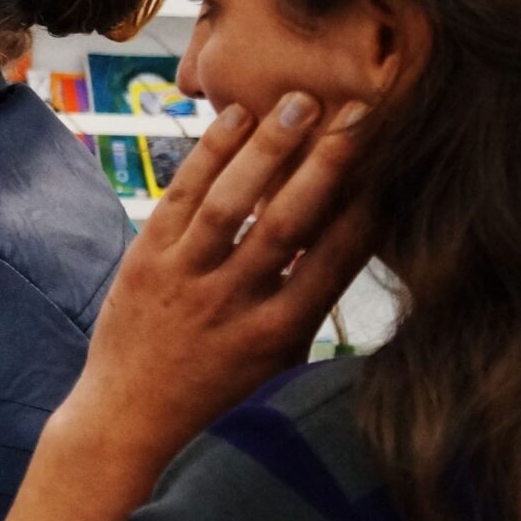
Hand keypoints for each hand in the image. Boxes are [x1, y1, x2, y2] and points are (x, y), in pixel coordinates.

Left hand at [59, 92, 377, 471]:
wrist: (128, 418)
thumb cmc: (217, 387)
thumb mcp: (277, 358)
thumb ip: (309, 302)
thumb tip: (356, 233)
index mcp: (277, 332)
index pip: (334, 260)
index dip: (367, 207)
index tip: (392, 162)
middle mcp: (232, 304)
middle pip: (287, 223)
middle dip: (325, 164)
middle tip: (356, 114)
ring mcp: (183, 281)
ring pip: (229, 205)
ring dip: (266, 149)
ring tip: (300, 102)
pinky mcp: (143, 262)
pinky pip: (178, 199)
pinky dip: (206, 157)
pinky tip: (235, 119)